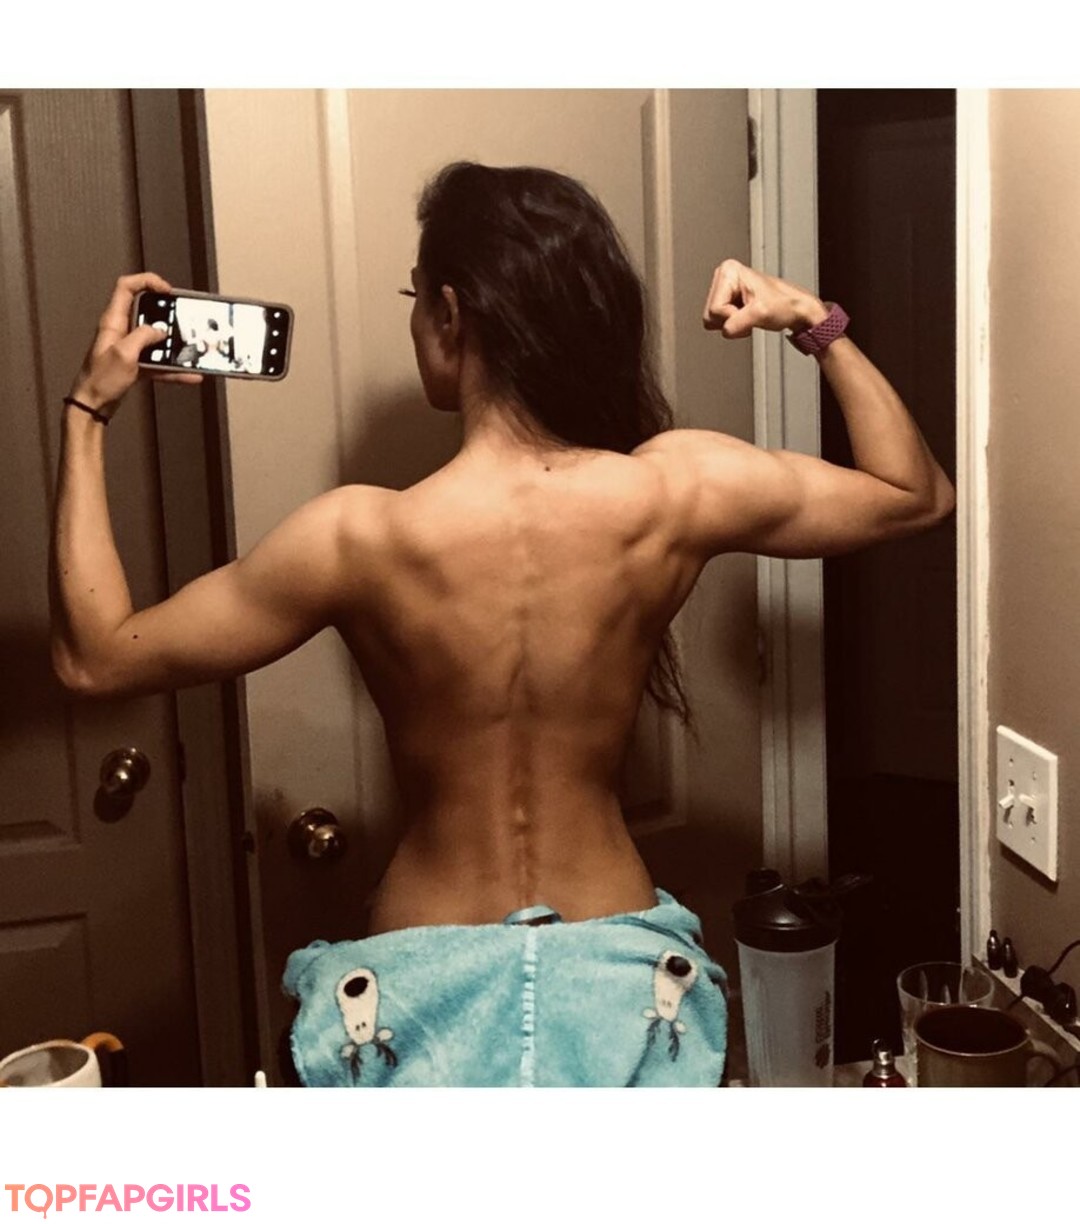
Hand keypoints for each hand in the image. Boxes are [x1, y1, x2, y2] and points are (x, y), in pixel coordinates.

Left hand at [68, 272, 202, 415]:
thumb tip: (160, 330)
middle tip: (182, 317)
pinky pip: (158, 361)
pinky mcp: (135, 363)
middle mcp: (121, 330)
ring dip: (173, 344)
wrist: (92, 405)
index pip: (126, 287)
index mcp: (113, 321)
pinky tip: (189, 375)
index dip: (147, 282)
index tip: (167, 291)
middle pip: (145, 310)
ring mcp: (129, 347)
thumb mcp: (124, 354)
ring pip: (155, 338)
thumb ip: (143, 337)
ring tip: (189, 348)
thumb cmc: (100, 380)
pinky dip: (173, 368)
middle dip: (166, 313)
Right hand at [702, 259, 828, 337]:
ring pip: (712, 321)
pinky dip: (734, 324)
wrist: (796, 308)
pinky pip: (718, 322)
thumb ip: (737, 323)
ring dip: (733, 323)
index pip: (715, 308)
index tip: (750, 310)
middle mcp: (723, 276)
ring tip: (749, 314)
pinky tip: (747, 315)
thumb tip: (725, 331)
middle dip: (731, 320)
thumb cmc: (784, 304)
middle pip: (710, 315)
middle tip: (749, 313)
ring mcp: (724, 288)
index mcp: (728, 271)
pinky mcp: (728, 299)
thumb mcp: (759, 313)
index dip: (733, 316)